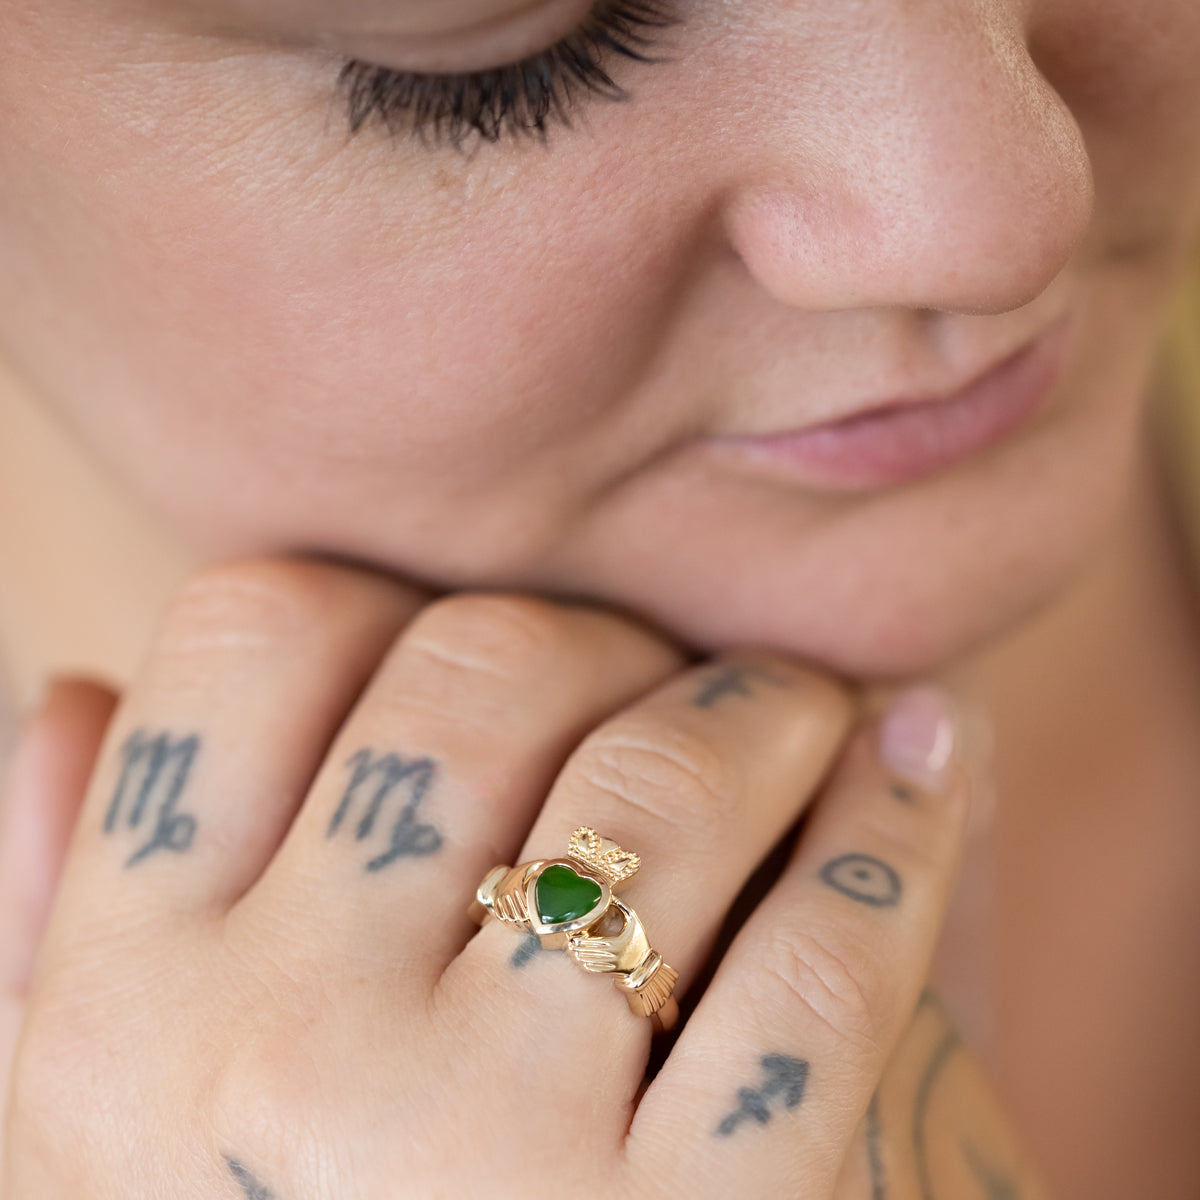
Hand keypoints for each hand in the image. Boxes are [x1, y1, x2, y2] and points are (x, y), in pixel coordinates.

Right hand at [3, 558, 1027, 1197]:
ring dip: (765, 706)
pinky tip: (919, 769)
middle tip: (667, 678)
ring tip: (805, 711)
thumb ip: (62, 905)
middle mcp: (277, 1055)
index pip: (258, 630)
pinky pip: (824, 956)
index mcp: (121, 1003)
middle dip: (601, 639)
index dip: (384, 603)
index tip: (474, 656)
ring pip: (660, 781)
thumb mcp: (102, 1123)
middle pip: (481, 667)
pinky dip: (895, 826)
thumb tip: (73, 688)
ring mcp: (487, 1155)